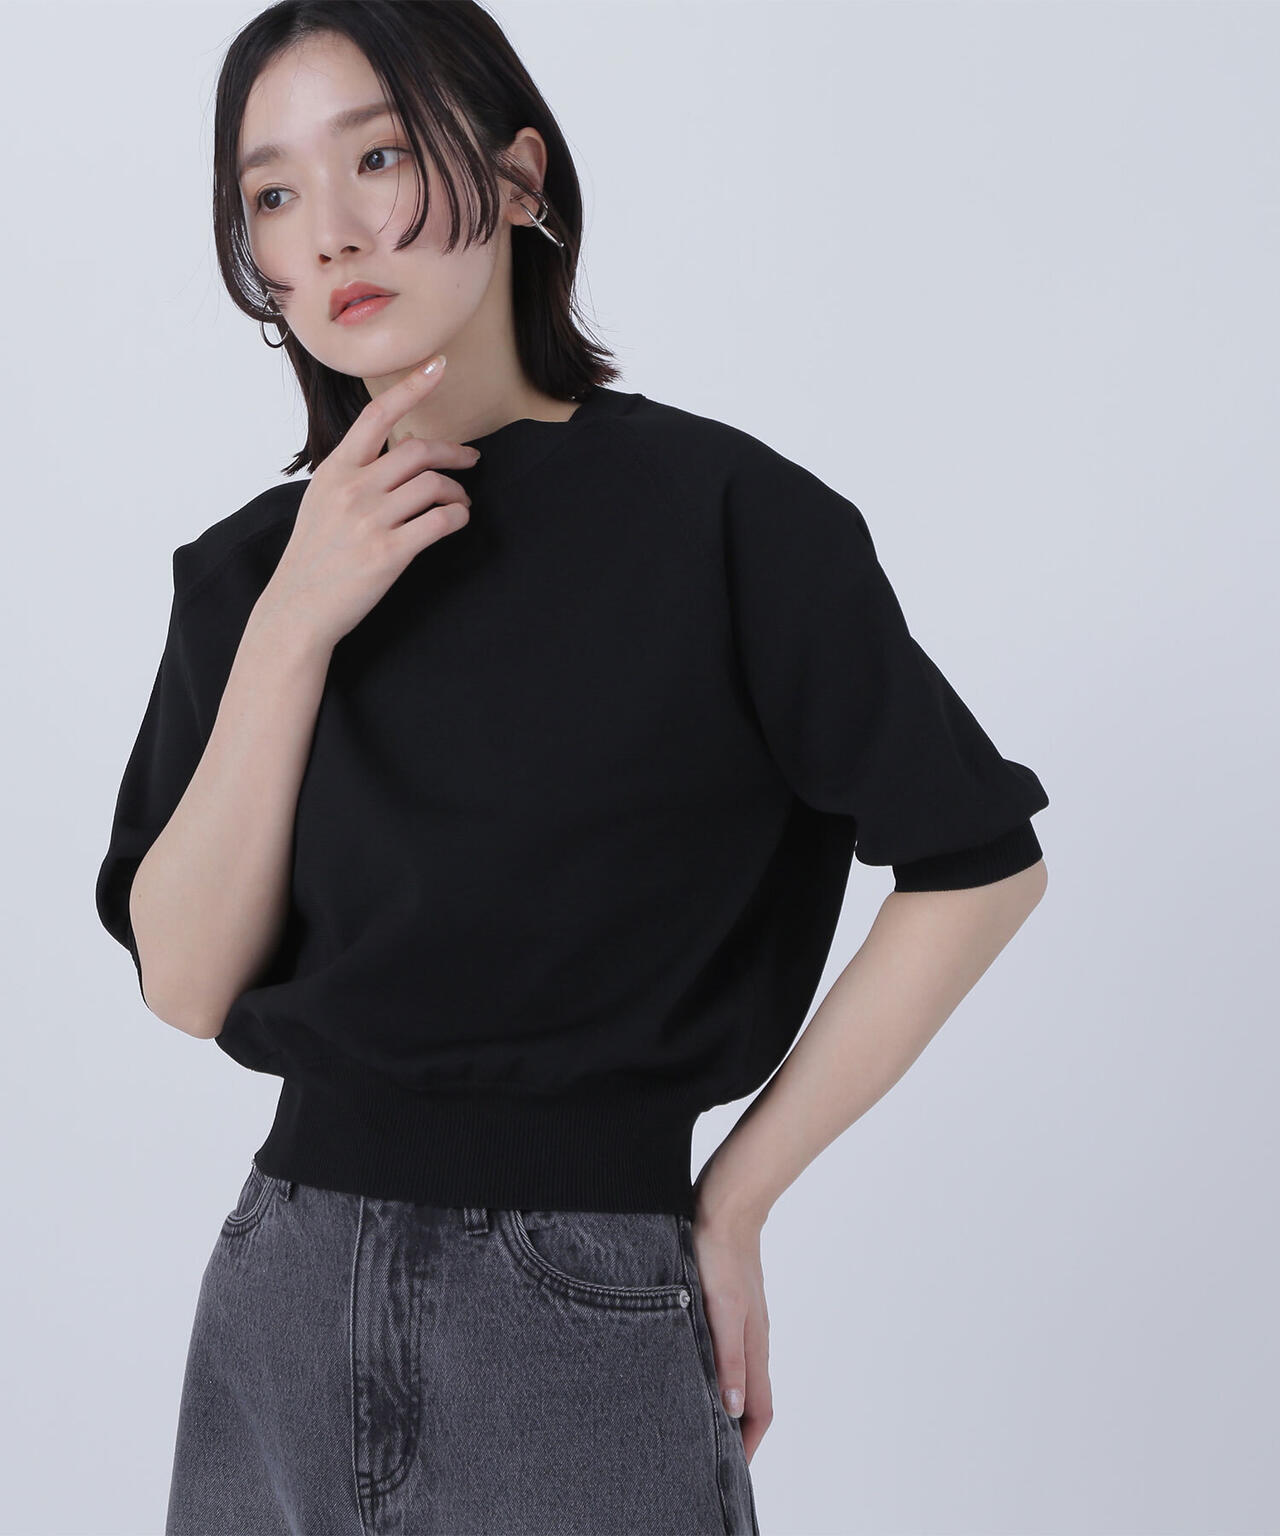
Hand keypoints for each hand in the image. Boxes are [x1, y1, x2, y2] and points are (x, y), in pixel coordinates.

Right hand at [259, 353, 478, 650]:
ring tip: (459, 503)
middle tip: (472, 459)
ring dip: (457, 492)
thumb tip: (395, 456)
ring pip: (434, 486)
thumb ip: (353, 475)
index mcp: (334, 470)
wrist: (297, 609)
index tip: (437, 366)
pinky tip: (457, 521)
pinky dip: (457, 517)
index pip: (377, 415)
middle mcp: (352, 489)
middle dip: (454, 452)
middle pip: (418, 451)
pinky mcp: (388, 552)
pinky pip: (439, 522)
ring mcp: (370, 520)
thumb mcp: (320, 501)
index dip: (411, 387)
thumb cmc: (313, 557)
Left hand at [690, 1171, 773, 1464]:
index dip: (748, 1443)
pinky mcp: (729, 1302)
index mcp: (753, 1345)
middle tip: (710, 1452)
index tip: (731, 1469)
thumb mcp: (721, 1309)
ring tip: (699, 1418)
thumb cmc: (720, 1252)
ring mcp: (743, 1319)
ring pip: (739, 1372)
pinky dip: (717, 1370)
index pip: (759, 1410)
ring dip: (726, 1400)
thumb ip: (727, 1358)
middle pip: (752, 1396)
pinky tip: (696, 1365)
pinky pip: (728, 1348)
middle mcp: (752, 1337)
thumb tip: (731, 1408)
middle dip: (737, 1430)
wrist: (727, 1203)